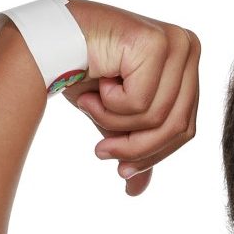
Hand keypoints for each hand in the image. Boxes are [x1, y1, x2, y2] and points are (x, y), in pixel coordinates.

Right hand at [58, 0, 201, 196]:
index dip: (154, 154)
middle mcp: (189, 46)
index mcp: (188, 61)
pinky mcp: (155, 42)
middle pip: (177, 125)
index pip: (186, 126)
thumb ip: (134, 146)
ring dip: (115, 121)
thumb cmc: (80, 72)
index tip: (122, 171)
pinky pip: (141, 102)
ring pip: (158, 117)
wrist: (45, 42)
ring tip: (90, 104)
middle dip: (136, 147)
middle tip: (101, 152)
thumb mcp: (115, 117)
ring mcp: (176, 42)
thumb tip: (137, 191)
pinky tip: (96, 82)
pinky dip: (111, 103)